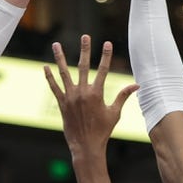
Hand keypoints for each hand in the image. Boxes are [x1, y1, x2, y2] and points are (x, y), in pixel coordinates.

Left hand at [44, 35, 138, 156]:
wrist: (86, 146)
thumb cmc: (103, 130)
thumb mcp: (114, 113)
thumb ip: (123, 96)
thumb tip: (137, 85)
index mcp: (97, 93)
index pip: (103, 70)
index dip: (106, 56)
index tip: (107, 43)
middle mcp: (82, 92)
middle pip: (84, 66)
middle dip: (85, 50)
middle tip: (85, 36)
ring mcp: (70, 97)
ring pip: (64, 73)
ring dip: (60, 58)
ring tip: (56, 44)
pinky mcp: (62, 103)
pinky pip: (54, 87)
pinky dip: (49, 77)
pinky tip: (45, 66)